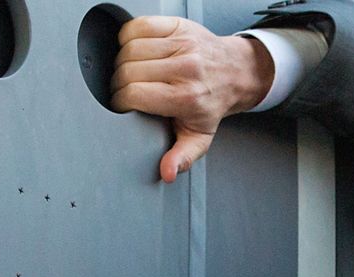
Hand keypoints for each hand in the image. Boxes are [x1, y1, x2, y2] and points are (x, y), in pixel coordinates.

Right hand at [112, 16, 275, 182]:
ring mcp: (182, 44)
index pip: (134, 94)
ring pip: (129, 48)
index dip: (120, 101)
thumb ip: (182, 157)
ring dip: (121, 61)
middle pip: (126, 71)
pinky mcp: (178, 26)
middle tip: (125, 89)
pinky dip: (128, 36)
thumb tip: (167, 172)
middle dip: (118, 83)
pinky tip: (134, 49)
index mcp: (186, 97)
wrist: (235, 72)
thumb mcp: (199, 137)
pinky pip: (139, 25)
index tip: (123, 105)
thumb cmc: (211, 104)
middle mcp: (185, 68)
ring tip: (129, 71)